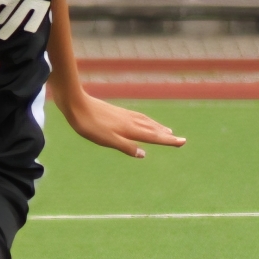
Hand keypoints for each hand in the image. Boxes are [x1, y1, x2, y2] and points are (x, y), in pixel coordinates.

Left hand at [56, 89, 185, 158]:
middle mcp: (130, 121)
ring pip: (146, 122)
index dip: (168, 140)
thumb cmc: (89, 125)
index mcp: (129, 129)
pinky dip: (146, 121)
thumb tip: (143, 154)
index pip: (153, 137)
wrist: (76, 104)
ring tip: (166, 130)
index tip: (182, 142)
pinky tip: (142, 121)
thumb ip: (125, 146)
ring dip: (157, 127)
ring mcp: (124, 115)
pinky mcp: (117, 112)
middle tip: (180, 139)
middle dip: (166, 135)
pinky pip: (138, 117)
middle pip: (152, 129)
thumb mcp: (106, 140)